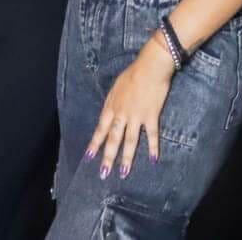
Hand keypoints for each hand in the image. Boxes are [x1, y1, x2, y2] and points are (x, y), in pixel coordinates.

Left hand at [85, 35, 173, 178]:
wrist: (149, 67)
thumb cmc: (133, 73)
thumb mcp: (117, 87)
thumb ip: (114, 101)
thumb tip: (112, 113)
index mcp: (112, 106)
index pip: (101, 129)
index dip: (95, 144)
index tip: (88, 157)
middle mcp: (122, 114)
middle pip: (113, 139)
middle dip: (108, 157)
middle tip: (103, 173)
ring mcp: (136, 116)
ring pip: (130, 141)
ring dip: (127, 158)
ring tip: (123, 172)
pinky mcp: (151, 116)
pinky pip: (152, 135)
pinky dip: (153, 148)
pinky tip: (153, 159)